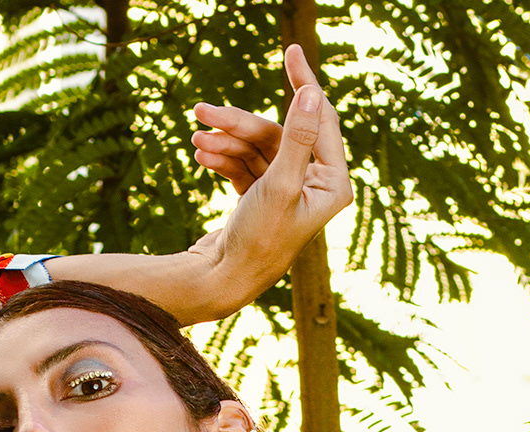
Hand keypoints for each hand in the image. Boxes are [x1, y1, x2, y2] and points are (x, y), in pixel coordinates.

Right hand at [187, 44, 349, 312]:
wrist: (222, 283)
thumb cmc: (257, 243)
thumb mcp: (279, 186)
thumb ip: (297, 138)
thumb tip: (312, 92)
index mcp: (333, 185)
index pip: (321, 120)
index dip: (305, 83)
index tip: (292, 50)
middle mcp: (314, 186)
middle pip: (280, 133)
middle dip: (240, 123)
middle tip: (203, 112)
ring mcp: (287, 191)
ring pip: (258, 148)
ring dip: (226, 141)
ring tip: (197, 139)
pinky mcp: (263, 199)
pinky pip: (246, 165)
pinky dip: (225, 158)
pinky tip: (202, 156)